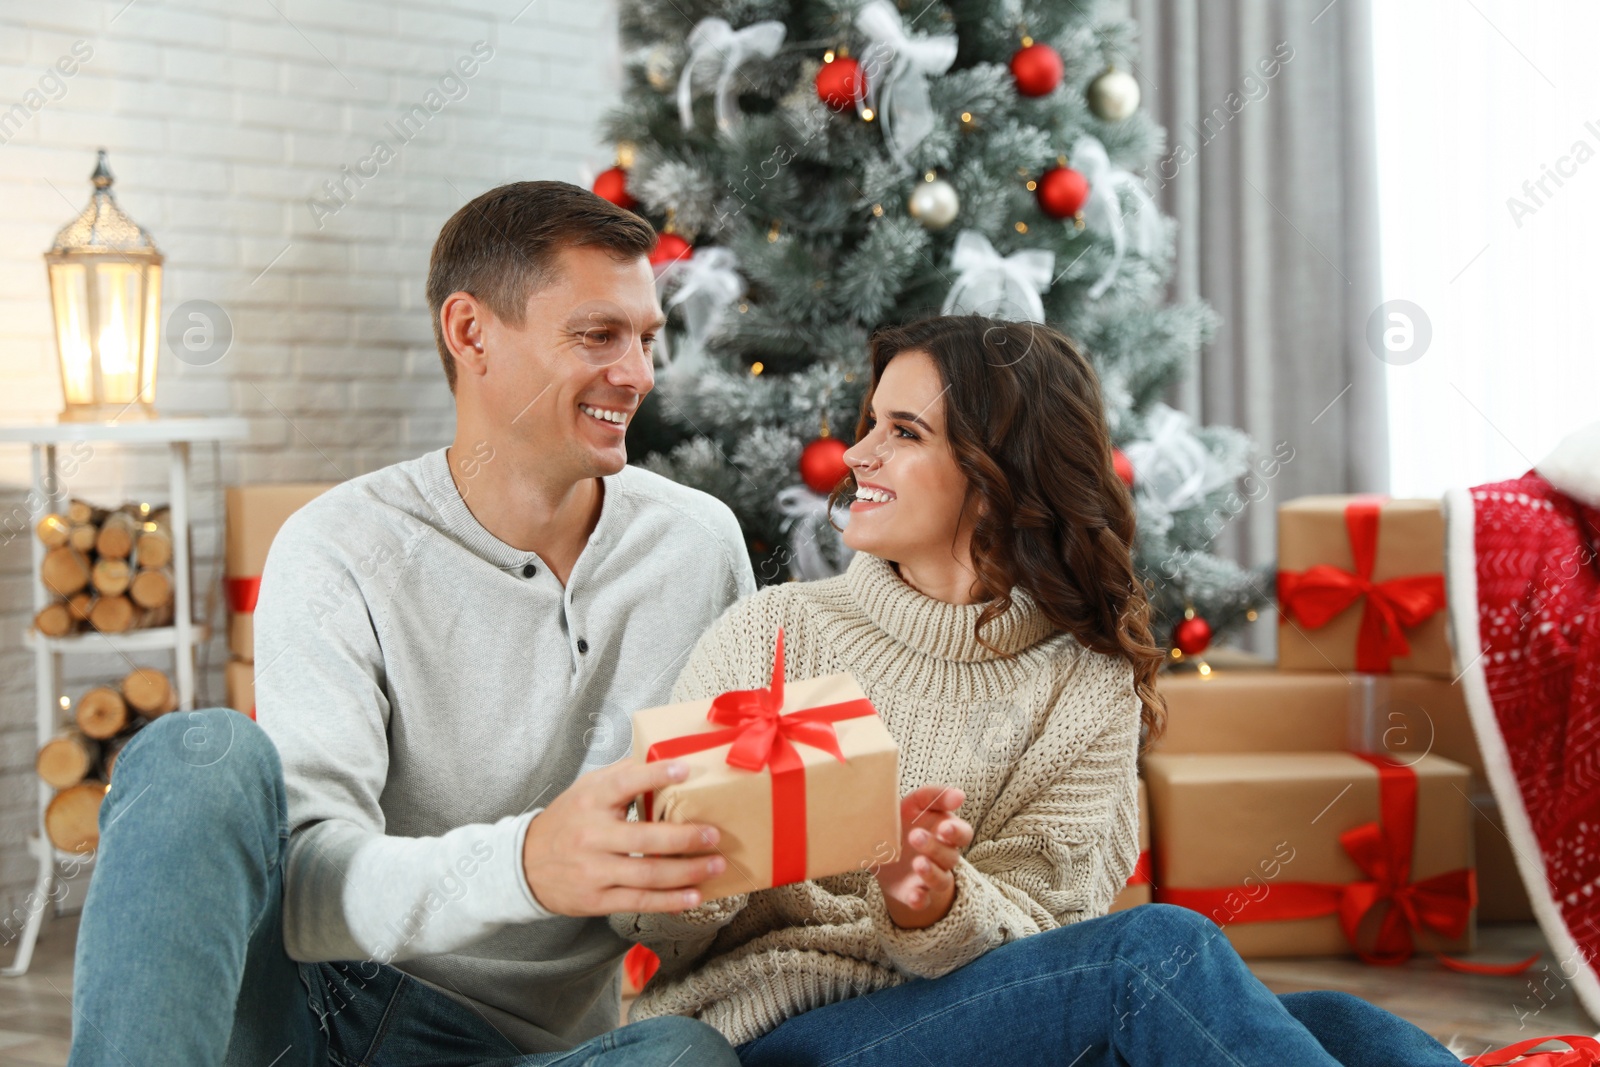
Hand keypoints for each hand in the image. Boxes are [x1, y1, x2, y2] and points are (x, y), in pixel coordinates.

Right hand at [522, 759, 727, 915]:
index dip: (655, 775)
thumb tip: (661, 754)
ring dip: (688, 872)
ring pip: (648, 873)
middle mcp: (592, 835)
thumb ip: (621, 774)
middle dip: (686, 838)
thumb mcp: (585, 789)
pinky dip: (670, 901)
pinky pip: (640, 901)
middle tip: (714, 834)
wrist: (524, 865)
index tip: (685, 769)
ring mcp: (594, 870)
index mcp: (591, 801)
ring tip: (715, 865)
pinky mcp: (597, 899)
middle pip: (646, 837)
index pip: (624, 783)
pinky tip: (694, 896)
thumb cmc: (566, 820)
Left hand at [874, 785, 972, 928]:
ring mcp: (929, 877)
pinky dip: (920, 900)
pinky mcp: (915, 894)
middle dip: (935, 847)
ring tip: (918, 863)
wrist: (883, 853)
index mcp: (945, 833)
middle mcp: (942, 857)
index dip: (956, 832)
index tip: (943, 826)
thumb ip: (933, 796)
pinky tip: (915, 896)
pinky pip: (922, 901)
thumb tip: (959, 795)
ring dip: (931, 873)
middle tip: (915, 836)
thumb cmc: (904, 822)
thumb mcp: (914, 805)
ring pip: (940, 879)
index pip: (962, 834)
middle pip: (950, 856)